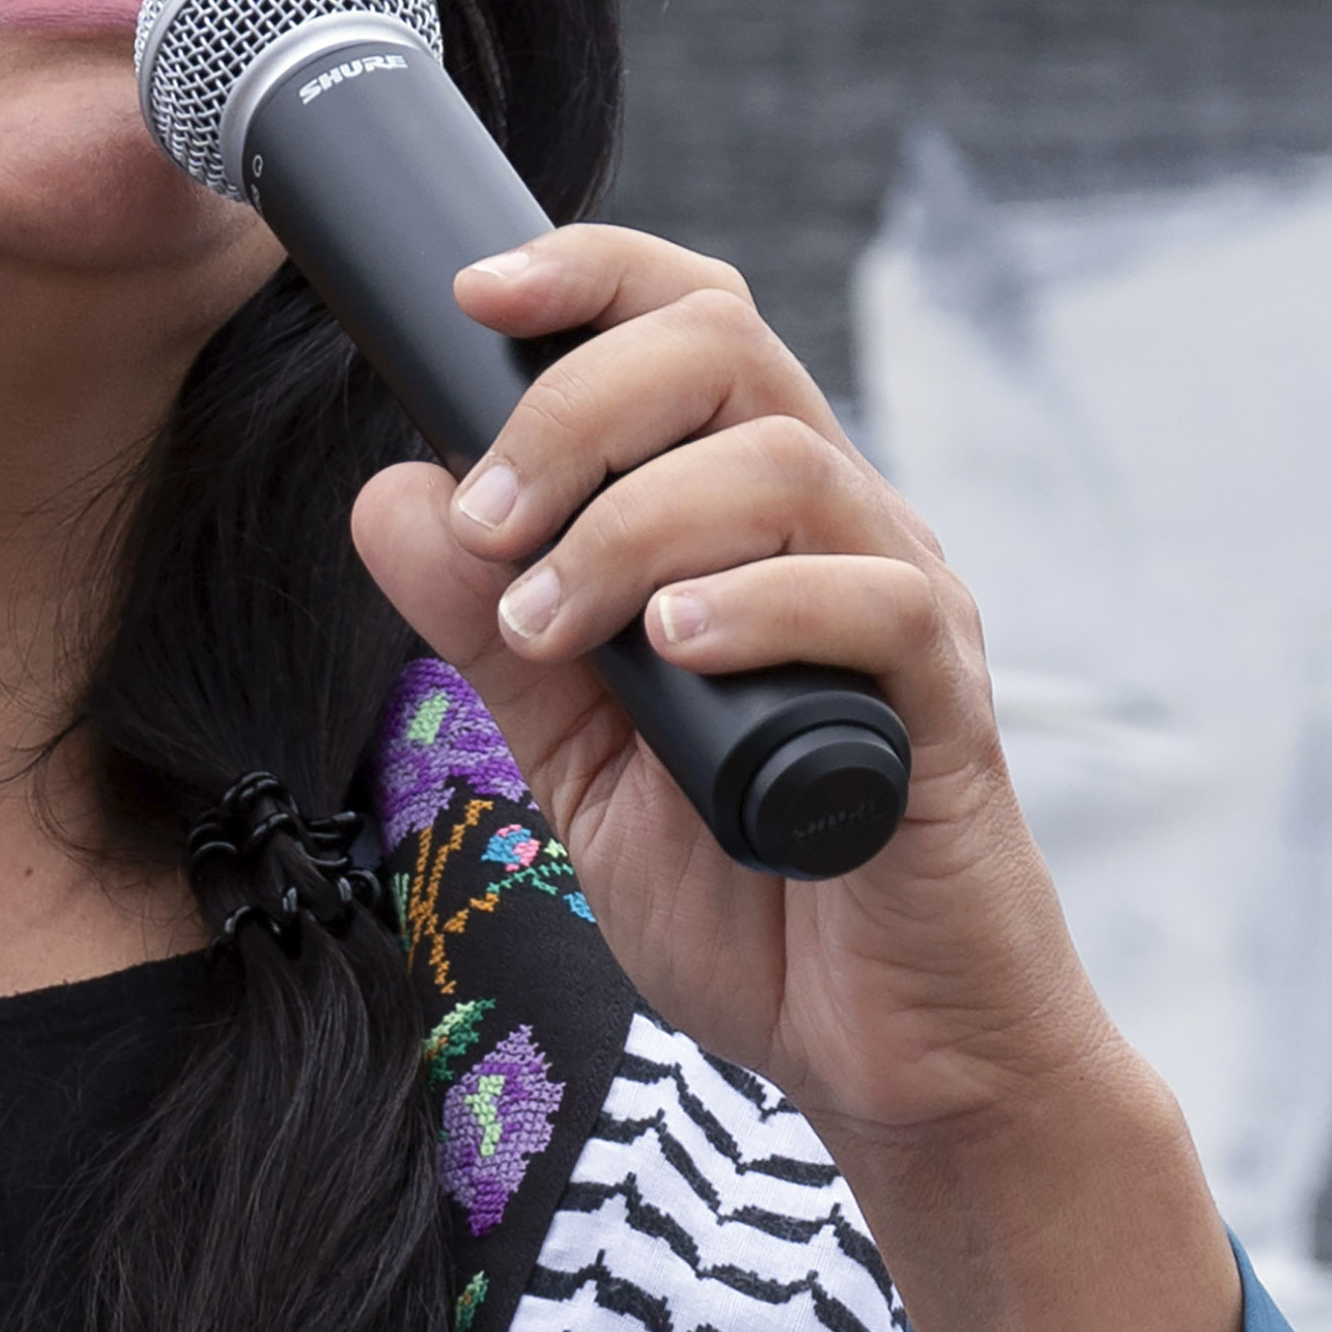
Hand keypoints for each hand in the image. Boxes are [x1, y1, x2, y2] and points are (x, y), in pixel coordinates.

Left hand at [343, 229, 1247, 1331]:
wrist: (882, 1054)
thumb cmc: (751, 896)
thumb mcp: (575, 760)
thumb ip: (488, 634)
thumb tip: (389, 493)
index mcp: (744, 519)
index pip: (685, 323)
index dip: (585, 276)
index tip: (469, 298)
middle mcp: (834, 529)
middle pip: (724, 346)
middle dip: (572, 408)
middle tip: (488, 526)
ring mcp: (898, 608)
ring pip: (782, 460)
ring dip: (630, 525)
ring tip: (549, 629)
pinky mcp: (943, 706)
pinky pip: (872, 601)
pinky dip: (759, 605)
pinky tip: (674, 652)